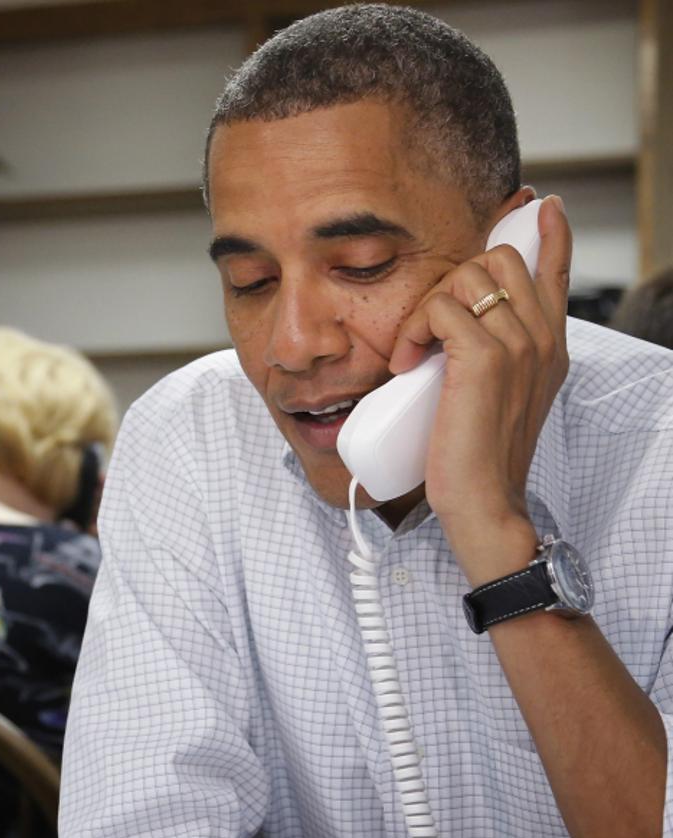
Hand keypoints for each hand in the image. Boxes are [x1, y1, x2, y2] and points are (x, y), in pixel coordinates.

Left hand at [389, 195, 570, 583]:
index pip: (557, 271)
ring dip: (427, 309)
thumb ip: (493, 357)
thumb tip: (458, 330)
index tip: (540, 209)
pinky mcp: (485, 358)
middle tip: (431, 326)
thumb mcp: (498, 398)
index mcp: (551, 347)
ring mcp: (518, 344)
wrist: (485, 503)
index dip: (549, 235)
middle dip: (453, 281)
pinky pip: (440, 309)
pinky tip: (406, 363)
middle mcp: (542, 338)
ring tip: (415, 353)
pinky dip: (413, 331)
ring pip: (467, 277)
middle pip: (500, 258)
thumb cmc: (483, 458)